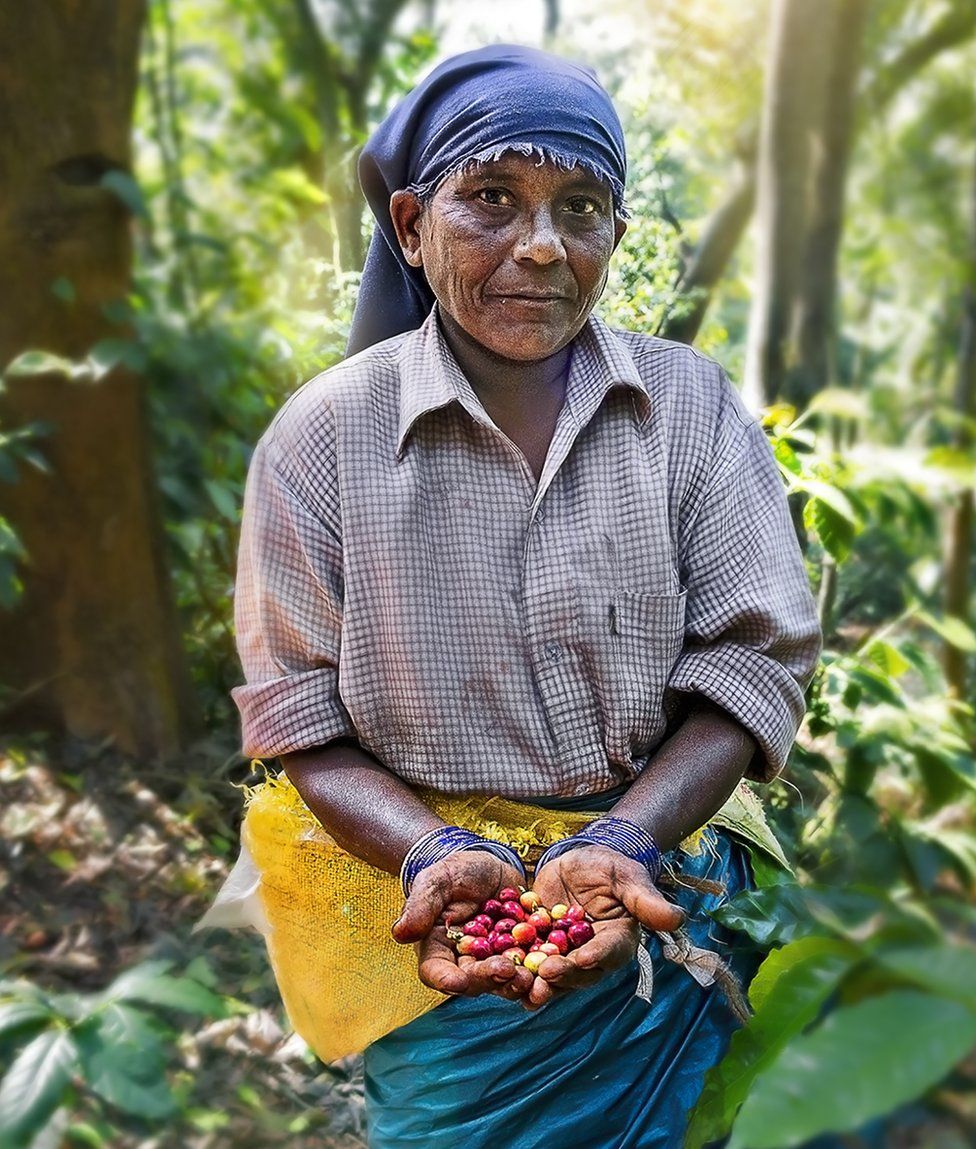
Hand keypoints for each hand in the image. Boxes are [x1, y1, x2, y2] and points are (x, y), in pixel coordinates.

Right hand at [391, 850, 534, 1002]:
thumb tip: (400, 933)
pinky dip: (541, 968)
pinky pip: (531, 965)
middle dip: (490, 979)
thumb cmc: (456, 870)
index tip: (459, 980)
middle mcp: (467, 961)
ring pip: (504, 981)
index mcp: (440, 949)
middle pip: (474, 981)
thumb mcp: (437, 880)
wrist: (489, 861)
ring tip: (531, 973)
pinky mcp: (522, 951)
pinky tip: (552, 962)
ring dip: (517, 981)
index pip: (437, 972)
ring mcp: (496, 959)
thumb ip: (421, 905)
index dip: (447, 980)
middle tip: (507, 970)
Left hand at [525, 844, 682, 1007]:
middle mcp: (590, 956)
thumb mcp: (626, 877)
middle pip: (577, 973)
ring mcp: (563, 955)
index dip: (595, 957)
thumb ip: (645, 900)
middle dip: (561, 976)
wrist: (579, 861)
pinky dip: (514, 968)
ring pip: (552, 976)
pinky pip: (527, 962)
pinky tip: (499, 971)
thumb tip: (677, 919)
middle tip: (544, 975)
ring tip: (522, 985)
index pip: (607, 953)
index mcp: (616, 941)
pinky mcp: (538, 948)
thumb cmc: (609, 867)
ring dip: (536, 982)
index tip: (581, 958)